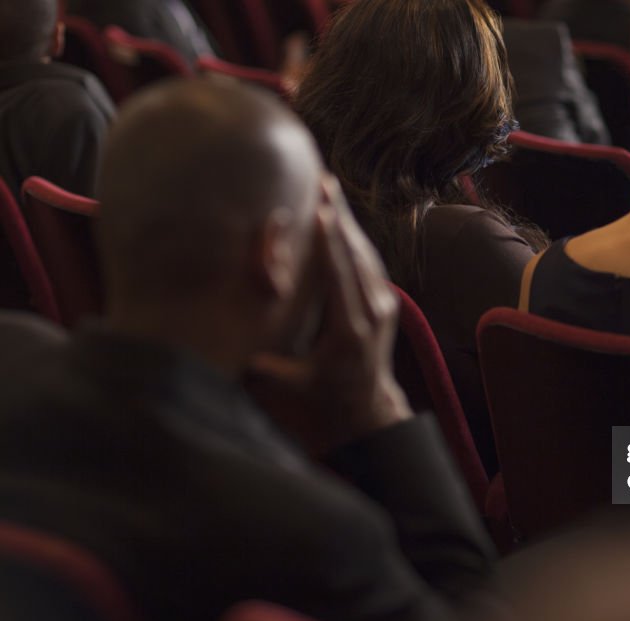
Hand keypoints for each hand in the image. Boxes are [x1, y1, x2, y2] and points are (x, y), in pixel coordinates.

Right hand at [246, 176, 411, 454]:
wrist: (366, 411)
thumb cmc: (320, 399)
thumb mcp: (286, 386)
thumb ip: (259, 367)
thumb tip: (221, 347)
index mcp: (348, 332)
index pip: (338, 277)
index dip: (330, 242)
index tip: (320, 209)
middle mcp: (372, 314)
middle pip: (356, 255)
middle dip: (339, 216)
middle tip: (323, 178)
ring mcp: (384, 306)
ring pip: (366, 253)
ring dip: (347, 220)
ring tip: (328, 186)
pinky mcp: (386, 302)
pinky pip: (369, 262)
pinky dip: (353, 237)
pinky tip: (337, 215)